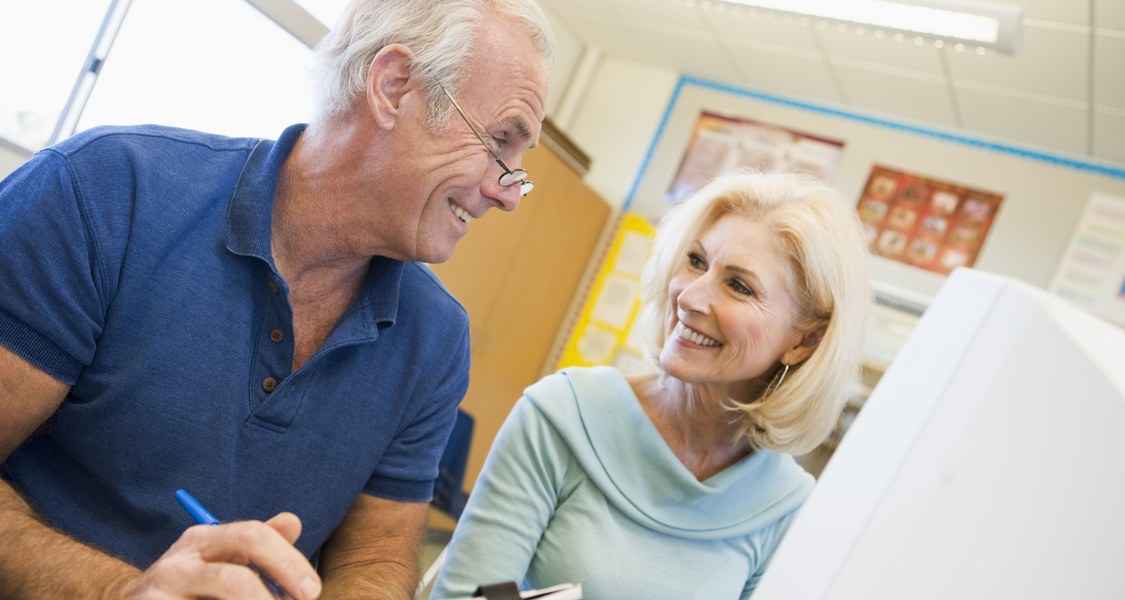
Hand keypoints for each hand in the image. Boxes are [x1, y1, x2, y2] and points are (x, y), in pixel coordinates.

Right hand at [120, 512, 321, 599]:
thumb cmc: (192, 587)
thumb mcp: (223, 559)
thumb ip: (258, 545)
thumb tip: (293, 522)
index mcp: (202, 539)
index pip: (253, 537)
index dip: (288, 563)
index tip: (311, 591)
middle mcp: (177, 564)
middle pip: (236, 580)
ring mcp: (158, 595)